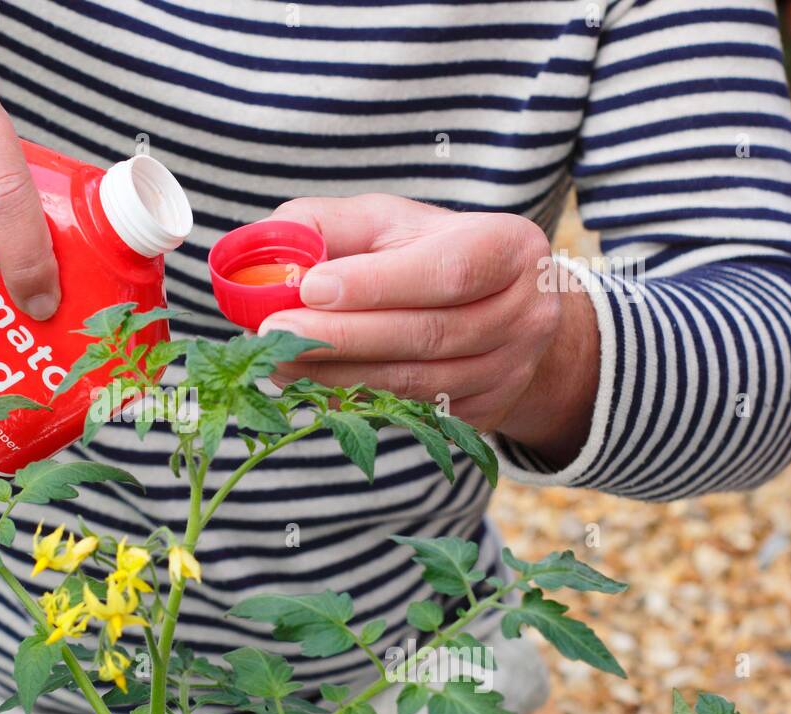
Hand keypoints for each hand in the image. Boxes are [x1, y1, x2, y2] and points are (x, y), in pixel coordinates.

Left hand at [262, 195, 599, 465]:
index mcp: (509, 248)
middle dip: (342, 336)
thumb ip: (327, 225)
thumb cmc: (426, 253)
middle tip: (275, 333)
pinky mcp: (486, 413)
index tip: (310, 288)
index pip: (446, 271)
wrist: (496, 310)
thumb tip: (266, 247)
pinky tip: (311, 385)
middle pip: (426, 334)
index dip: (376, 284)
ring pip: (414, 382)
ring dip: (338, 375)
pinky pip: (411, 414)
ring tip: (280, 360)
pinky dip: (355, 401)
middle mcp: (525, 314)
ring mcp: (510, 371)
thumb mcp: (388, 223)